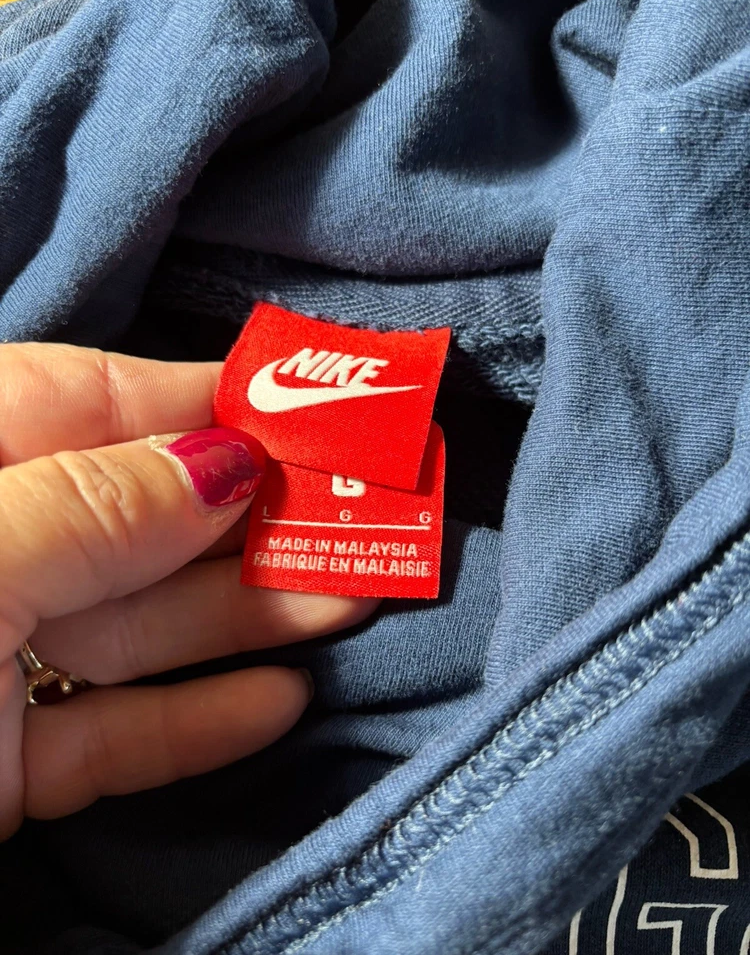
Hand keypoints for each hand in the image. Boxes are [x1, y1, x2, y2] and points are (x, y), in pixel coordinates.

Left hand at [0, 343, 376, 838]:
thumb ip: (98, 505)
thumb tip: (223, 461)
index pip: (81, 399)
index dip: (194, 398)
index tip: (298, 404)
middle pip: (129, 520)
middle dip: (245, 516)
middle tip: (355, 508)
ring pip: (133, 626)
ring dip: (245, 615)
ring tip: (350, 597)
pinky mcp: (0, 768)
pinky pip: (111, 735)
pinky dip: (195, 721)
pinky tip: (279, 700)